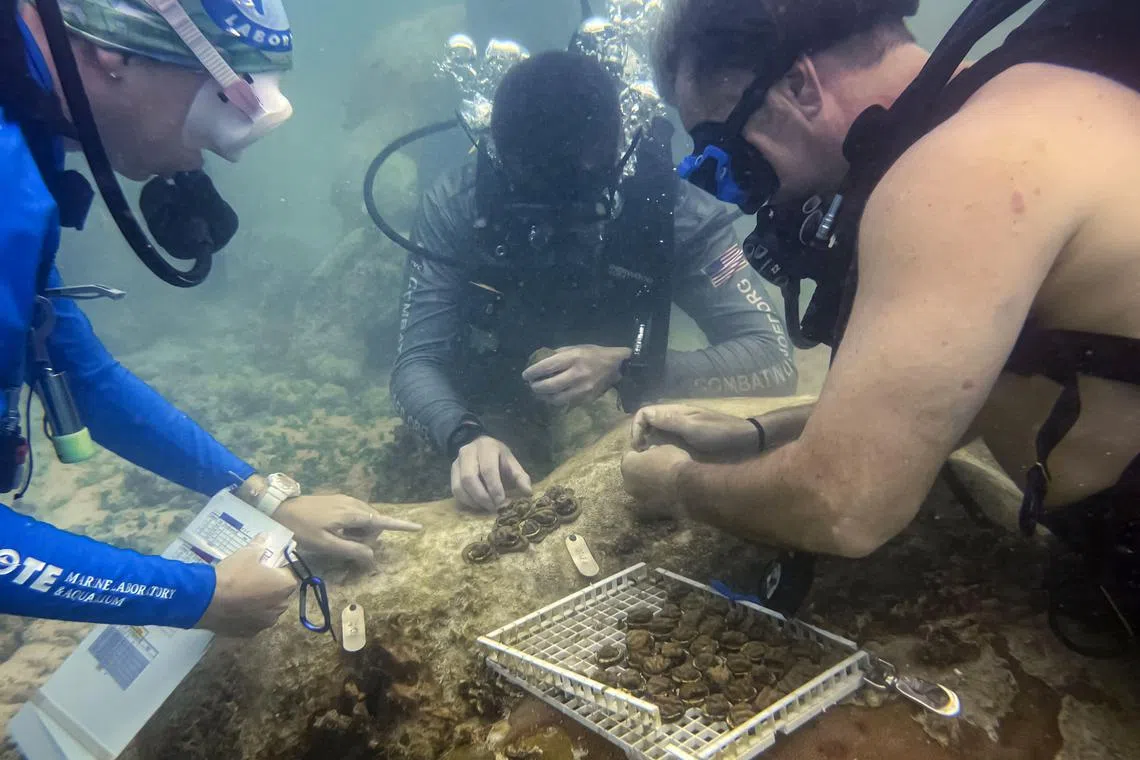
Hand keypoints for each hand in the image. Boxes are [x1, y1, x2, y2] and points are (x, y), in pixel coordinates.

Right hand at [195, 534, 295, 636]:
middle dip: (269, 588)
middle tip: (250, 580)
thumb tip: (266, 536)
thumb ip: (260, 545)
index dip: (275, 570)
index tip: (262, 567)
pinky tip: (234, 609)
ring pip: (267, 610)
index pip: (287, 575)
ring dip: (259, 603)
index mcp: (286, 586)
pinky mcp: (250, 633)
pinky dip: (247, 616)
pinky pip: (253, 622)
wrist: (206, 600)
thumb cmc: (233, 574)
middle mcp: (281, 607)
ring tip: (241, 595)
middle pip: (279, 594)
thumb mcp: (247, 553)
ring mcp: (266, 623)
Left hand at [274, 495, 421, 567]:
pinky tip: (338, 532)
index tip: (418, 528)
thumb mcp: (326, 545)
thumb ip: (351, 550)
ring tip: (339, 541)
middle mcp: (353, 504)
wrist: (281, 509)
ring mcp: (346, 500)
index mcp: (352, 514)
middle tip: (348, 548)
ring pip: (365, 518)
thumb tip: (372, 558)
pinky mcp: (339, 500)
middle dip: (368, 537)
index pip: (382, 521)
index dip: (400, 526)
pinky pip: (356, 514)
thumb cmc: (302, 530)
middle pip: (374, 523)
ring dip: (360, 532)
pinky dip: (354, 526)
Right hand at [452, 435, 532, 511]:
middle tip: (494, 508)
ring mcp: (457, 462)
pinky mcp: (452, 473)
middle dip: (482, 497)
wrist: (482, 450)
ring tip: (487, 508)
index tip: (501, 502)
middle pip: (469, 478)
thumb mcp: (512, 464)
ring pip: (459, 486)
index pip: (488, 469)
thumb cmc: (500, 459)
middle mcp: (467, 452)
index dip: (494, 487)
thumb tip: (527, 492)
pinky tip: (479, 505)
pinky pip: (455, 491)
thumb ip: (520, 477)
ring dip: (474, 501)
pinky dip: (467, 501)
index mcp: (486, 447)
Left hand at [522, 345, 631, 407]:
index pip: (548, 366)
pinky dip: (556, 400)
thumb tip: (541, 361)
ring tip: (540, 392)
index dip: (533, 372)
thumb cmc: (595, 353)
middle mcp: (577, 374)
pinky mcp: (587, 398)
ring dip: (544, 397)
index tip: (525, 375)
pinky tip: (552, 396)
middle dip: (536, 387)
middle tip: (532, 385)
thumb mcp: (577, 347)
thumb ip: (559, 354)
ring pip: (557, 398)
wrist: (617, 366)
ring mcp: (583, 388)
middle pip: (550, 386)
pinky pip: (566, 402)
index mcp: (574, 358)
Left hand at [620, 445, 692, 519]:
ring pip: (640, 488)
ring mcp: (637, 498)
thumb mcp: (664, 449)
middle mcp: (628, 483)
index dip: (639, 452)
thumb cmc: (673, 463)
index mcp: (628, 465)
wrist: (685, 487)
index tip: (646, 451)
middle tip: (654, 466)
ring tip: (662, 481)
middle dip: (641, 470)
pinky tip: (667, 492)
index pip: (629, 455)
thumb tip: (651, 452)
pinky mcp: (648, 510)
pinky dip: (655, 496)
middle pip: (632, 474)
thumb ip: (654, 451)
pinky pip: (650, 499)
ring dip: (648, 484)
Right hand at [632, 404, 760, 455]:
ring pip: (655, 435)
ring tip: (651, 462)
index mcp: (675, 412)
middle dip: (640, 439)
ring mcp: (681, 432)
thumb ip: (671, 421)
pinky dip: (660, 452)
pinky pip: (667, 445)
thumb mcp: (694, 428)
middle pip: (647, 424)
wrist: (746, 442)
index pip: (644, 413)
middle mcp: (674, 420)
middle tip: (643, 457)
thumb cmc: (721, 434)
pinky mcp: (687, 443)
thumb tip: (646, 415)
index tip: (640, 447)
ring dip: (649, 447)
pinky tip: (663, 463)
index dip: (636, 428)